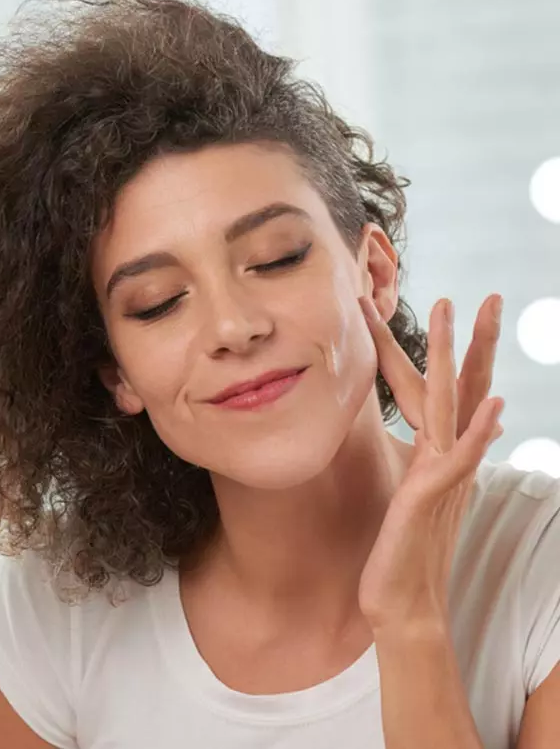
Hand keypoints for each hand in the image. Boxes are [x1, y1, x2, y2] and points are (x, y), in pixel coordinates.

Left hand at [356, 295, 503, 631]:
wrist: (400, 599)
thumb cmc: (400, 544)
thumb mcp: (408, 488)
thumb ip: (423, 456)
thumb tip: (432, 437)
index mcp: (434, 448)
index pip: (434, 388)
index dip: (429, 349)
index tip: (430, 308)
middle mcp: (444, 453)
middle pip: (457, 385)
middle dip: (463, 338)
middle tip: (478, 295)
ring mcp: (443, 471)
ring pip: (453, 402)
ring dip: (460, 355)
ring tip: (464, 311)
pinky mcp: (435, 495)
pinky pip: (462, 458)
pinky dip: (479, 430)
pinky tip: (494, 403)